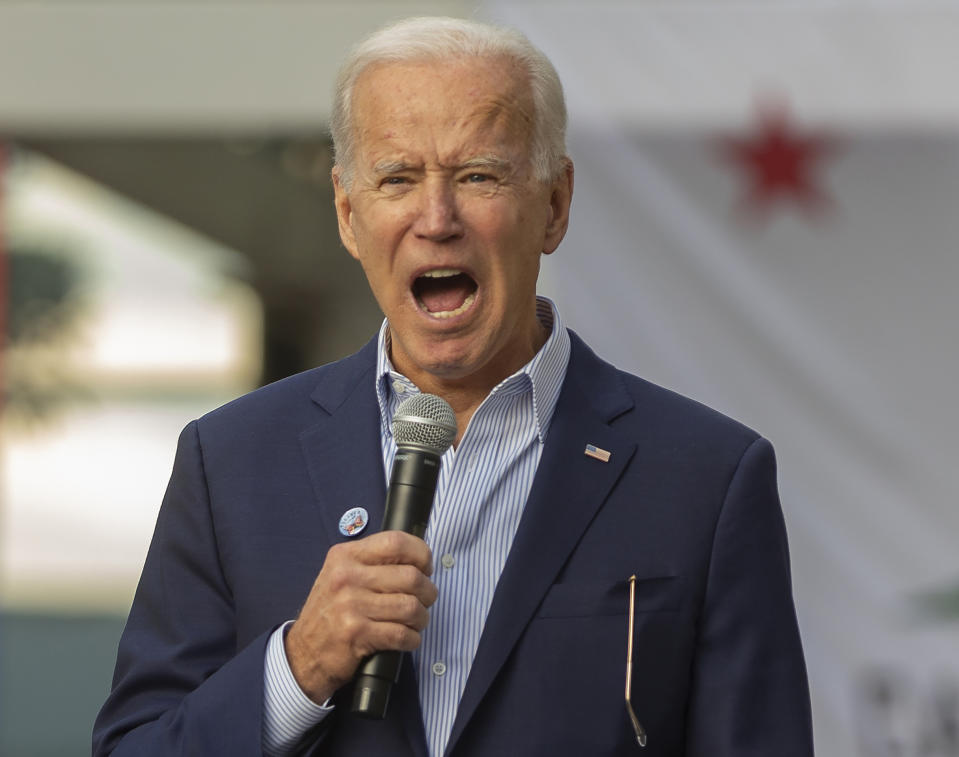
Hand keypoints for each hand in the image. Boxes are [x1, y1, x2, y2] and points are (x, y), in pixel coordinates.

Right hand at [284, 531, 437, 703]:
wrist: (303, 653)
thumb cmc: (331, 612)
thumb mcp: (342, 574)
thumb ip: (373, 562)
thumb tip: (417, 558)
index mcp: (345, 556)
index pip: (395, 542)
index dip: (421, 553)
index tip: (426, 567)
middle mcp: (346, 577)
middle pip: (410, 576)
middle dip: (428, 591)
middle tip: (425, 599)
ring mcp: (350, 605)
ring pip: (410, 607)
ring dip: (421, 617)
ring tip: (416, 621)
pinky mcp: (356, 634)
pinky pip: (401, 634)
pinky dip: (412, 639)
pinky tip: (407, 638)